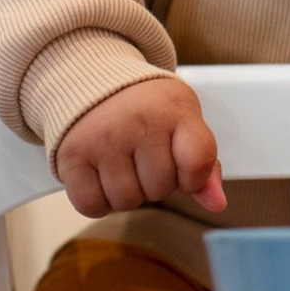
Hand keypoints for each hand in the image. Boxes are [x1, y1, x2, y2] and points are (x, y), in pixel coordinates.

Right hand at [55, 77, 226, 218]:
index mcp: (175, 109)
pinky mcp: (72, 155)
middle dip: (156, 181)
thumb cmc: (149, 109)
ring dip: (127, 192)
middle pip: (160, 189)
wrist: (97, 85)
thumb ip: (204, 163)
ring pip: (126, 201)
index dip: (194, 177)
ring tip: (124, 162)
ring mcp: (103, 138)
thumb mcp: (184, 122)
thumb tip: (217, 204)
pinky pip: (91, 206)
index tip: (184, 165)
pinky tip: (102, 174)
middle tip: (145, 155)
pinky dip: (98, 200)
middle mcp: (139, 121)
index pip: (198, 162)